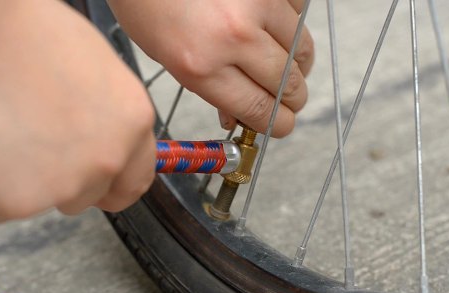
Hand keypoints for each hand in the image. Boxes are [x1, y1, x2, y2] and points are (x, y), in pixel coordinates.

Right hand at [0, 0, 155, 221]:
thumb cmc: (21, 32)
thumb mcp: (91, 69)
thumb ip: (102, 115)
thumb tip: (92, 135)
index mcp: (133, 122)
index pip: (135, 179)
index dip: (110, 183)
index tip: (93, 183)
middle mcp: (107, 160)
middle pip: (88, 196)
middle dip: (59, 181)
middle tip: (27, 145)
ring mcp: (63, 186)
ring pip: (41, 203)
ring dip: (20, 182)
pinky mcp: (13, 203)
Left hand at [108, 0, 313, 136]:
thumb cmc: (147, 2)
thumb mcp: (166, 56)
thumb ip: (208, 87)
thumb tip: (239, 115)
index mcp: (200, 65)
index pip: (259, 109)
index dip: (277, 124)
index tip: (282, 125)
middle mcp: (233, 36)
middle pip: (287, 86)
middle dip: (293, 100)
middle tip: (291, 100)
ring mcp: (257, 4)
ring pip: (302, 50)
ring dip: (299, 64)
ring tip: (288, 66)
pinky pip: (298, 12)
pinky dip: (291, 22)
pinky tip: (273, 25)